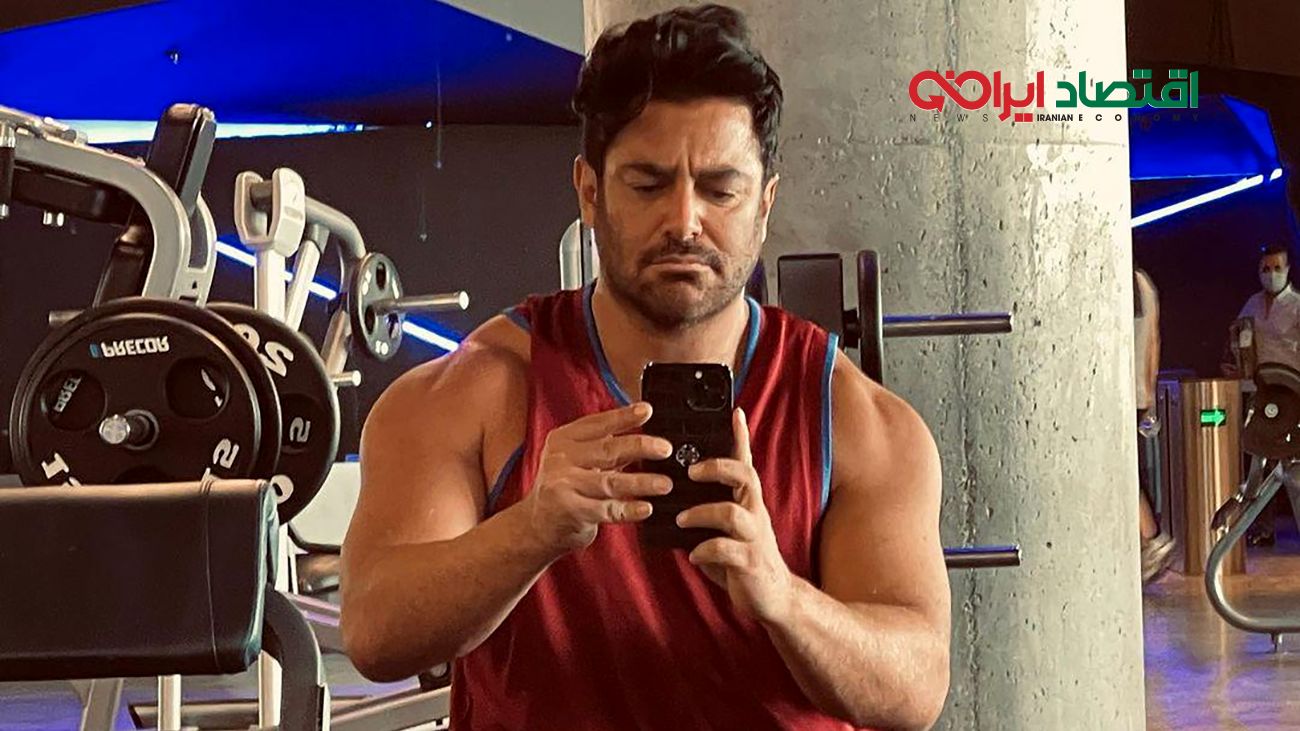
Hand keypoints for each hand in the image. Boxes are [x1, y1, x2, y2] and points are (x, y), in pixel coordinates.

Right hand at [523, 402, 673, 554]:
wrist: (536, 525)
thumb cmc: (564, 488)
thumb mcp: (576, 459)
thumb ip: (604, 446)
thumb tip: (643, 433)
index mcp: (564, 440)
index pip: (597, 424)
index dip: (623, 417)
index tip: (646, 410)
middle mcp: (561, 460)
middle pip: (607, 450)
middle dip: (639, 447)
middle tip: (665, 448)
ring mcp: (564, 486)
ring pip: (610, 482)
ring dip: (641, 482)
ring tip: (664, 484)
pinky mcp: (571, 512)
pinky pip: (607, 510)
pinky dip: (629, 509)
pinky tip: (646, 508)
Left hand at [676, 408, 793, 623]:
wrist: (771, 597)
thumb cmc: (741, 556)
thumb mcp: (724, 527)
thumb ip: (706, 508)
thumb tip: (669, 491)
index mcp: (747, 500)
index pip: (745, 461)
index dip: (740, 436)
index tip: (733, 412)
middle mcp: (754, 512)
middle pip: (744, 476)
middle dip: (717, 468)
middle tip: (690, 471)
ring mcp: (754, 536)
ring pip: (732, 513)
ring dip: (701, 513)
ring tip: (680, 519)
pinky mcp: (749, 562)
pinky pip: (726, 550)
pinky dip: (705, 550)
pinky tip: (692, 554)